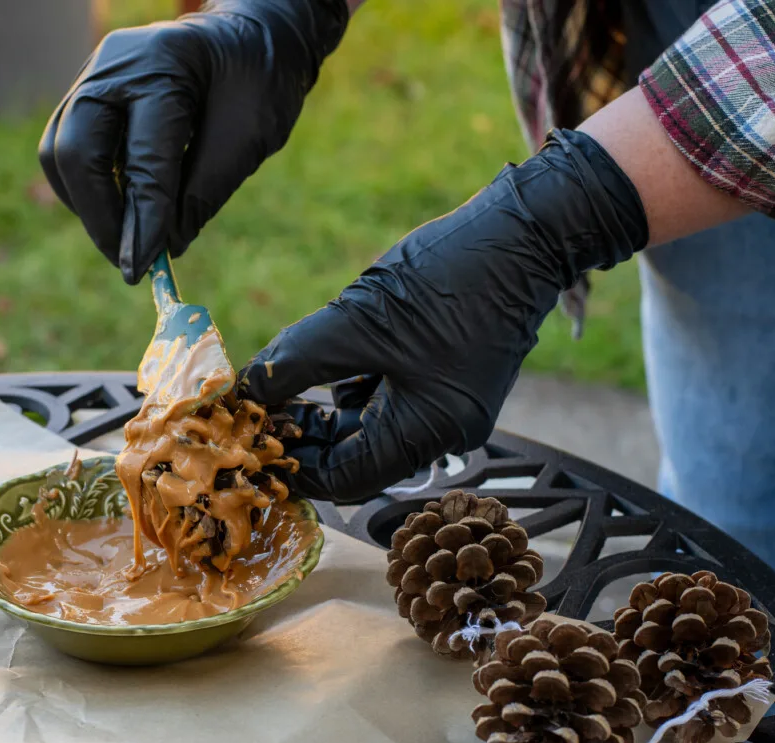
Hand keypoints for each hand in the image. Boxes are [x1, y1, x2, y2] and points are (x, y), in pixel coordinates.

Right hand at [38, 0, 348, 283]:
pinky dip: (89, 188)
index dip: (142, 220)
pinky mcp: (91, 93)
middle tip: (126, 263)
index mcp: (164, 65)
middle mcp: (116, 64)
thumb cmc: (261, 83)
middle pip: (75, 149)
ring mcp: (96, 75)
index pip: (141, 157)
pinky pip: (70, 145)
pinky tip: (120, 215)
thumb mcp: (249, 140)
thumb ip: (201, 193)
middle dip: (99, 216)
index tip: (143, 269)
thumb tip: (158, 248)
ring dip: (88, 206)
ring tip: (124, 245)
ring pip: (60, 150)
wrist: (254, 40)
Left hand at [240, 129, 648, 502]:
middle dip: (306, 435)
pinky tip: (326, 364)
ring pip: (371, 426)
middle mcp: (445, 432)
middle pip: (357, 456)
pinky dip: (355, 387)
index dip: (293, 464)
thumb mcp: (358, 320)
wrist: (526, 232)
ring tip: (284, 383)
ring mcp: (450, 406)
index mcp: (429, 432)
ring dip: (326, 409)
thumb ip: (297, 361)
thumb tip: (247, 391)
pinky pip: (391, 399)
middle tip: (260, 407)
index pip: (345, 479)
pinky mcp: (450, 379)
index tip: (251, 438)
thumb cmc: (450, 275)